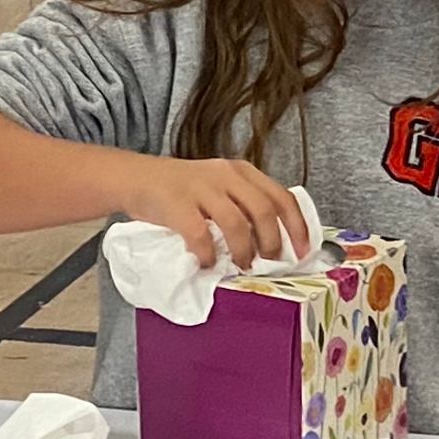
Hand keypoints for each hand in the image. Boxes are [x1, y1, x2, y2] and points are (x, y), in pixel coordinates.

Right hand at [116, 156, 311, 268]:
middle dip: (272, 243)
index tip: (303, 251)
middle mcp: (225, 175)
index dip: (297, 226)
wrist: (135, 178)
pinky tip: (207, 263)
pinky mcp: (177, 203)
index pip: (281, 196)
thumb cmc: (181, 190)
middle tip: (269, 264)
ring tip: (241, 267)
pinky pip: (200, 234)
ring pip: (236, 223)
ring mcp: (201, 187)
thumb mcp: (218, 187)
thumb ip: (242, 205)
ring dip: (244, 251)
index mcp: (241, 171)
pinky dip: (207, 254)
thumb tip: (273, 244)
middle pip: (263, 210)